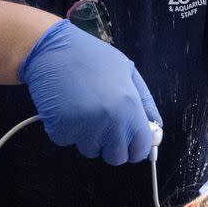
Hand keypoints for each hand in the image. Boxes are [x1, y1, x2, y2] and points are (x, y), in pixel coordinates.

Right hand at [18, 20, 160, 164]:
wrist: (51, 49)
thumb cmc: (91, 57)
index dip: (134, 147)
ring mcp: (85, 128)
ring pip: (91, 150)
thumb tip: (155, 133)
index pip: (140, 149)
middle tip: (100, 121)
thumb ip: (145, 103)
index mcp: (130, 107)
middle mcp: (111, 122)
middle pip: (116, 157)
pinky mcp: (61, 131)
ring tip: (81, 107)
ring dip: (87, 136)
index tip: (127, 140)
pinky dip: (66, 129)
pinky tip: (65, 106)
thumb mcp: (128, 71)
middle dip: (110, 145)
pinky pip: (67, 141)